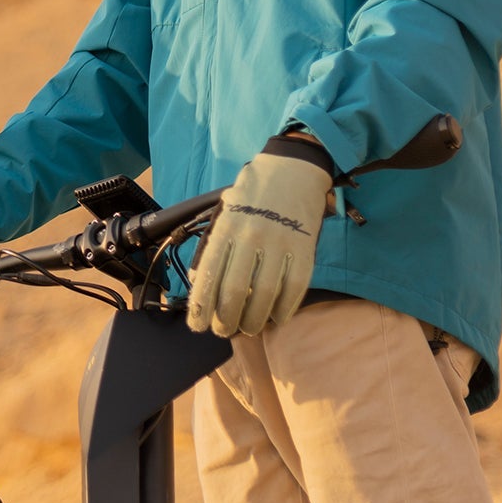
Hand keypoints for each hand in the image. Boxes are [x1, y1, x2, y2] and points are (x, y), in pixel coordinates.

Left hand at [186, 140, 334, 336]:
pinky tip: (275, 318)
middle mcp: (251, 237)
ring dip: (254, 320)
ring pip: (264, 295)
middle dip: (226, 320)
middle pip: (235, 292)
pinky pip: (294, 288)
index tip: (196, 325)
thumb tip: (200, 283)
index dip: (200, 307)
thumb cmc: (253, 197)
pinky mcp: (305, 249)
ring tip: (248, 328)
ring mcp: (280, 244)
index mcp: (227, 229)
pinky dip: (284, 309)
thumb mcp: (224, 215)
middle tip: (223, 330)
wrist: (293, 171)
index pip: (208, 275)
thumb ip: (213, 247)